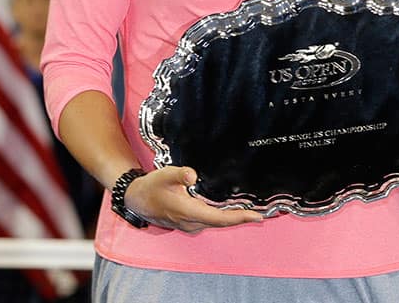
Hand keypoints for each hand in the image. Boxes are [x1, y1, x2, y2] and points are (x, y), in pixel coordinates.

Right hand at [125, 166, 263, 232]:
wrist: (136, 199)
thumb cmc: (151, 187)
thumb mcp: (164, 175)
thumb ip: (178, 173)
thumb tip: (192, 175)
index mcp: (188, 212)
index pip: (218, 218)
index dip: (238, 218)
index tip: (256, 216)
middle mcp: (191, 222)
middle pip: (221, 223)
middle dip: (241, 220)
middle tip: (262, 215)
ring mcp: (189, 225)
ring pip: (216, 224)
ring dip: (233, 219)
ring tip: (252, 214)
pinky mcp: (189, 223)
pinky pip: (211, 222)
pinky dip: (224, 218)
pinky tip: (233, 212)